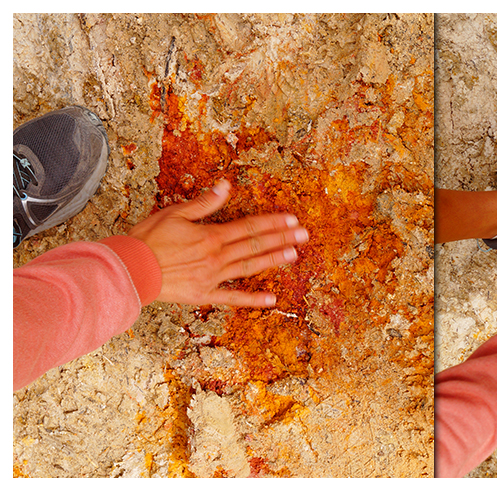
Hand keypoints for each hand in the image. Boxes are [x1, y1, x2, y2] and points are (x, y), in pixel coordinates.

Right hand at [128, 179, 308, 306]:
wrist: (130, 270)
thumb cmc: (148, 240)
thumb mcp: (175, 214)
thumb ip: (204, 202)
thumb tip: (225, 185)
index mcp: (211, 236)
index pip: (249, 226)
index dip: (273, 222)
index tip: (292, 219)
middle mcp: (217, 256)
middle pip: (255, 245)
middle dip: (282, 238)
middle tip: (304, 234)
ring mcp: (213, 277)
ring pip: (250, 268)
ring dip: (273, 260)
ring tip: (294, 255)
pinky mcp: (204, 294)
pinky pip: (233, 298)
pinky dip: (252, 299)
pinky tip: (271, 299)